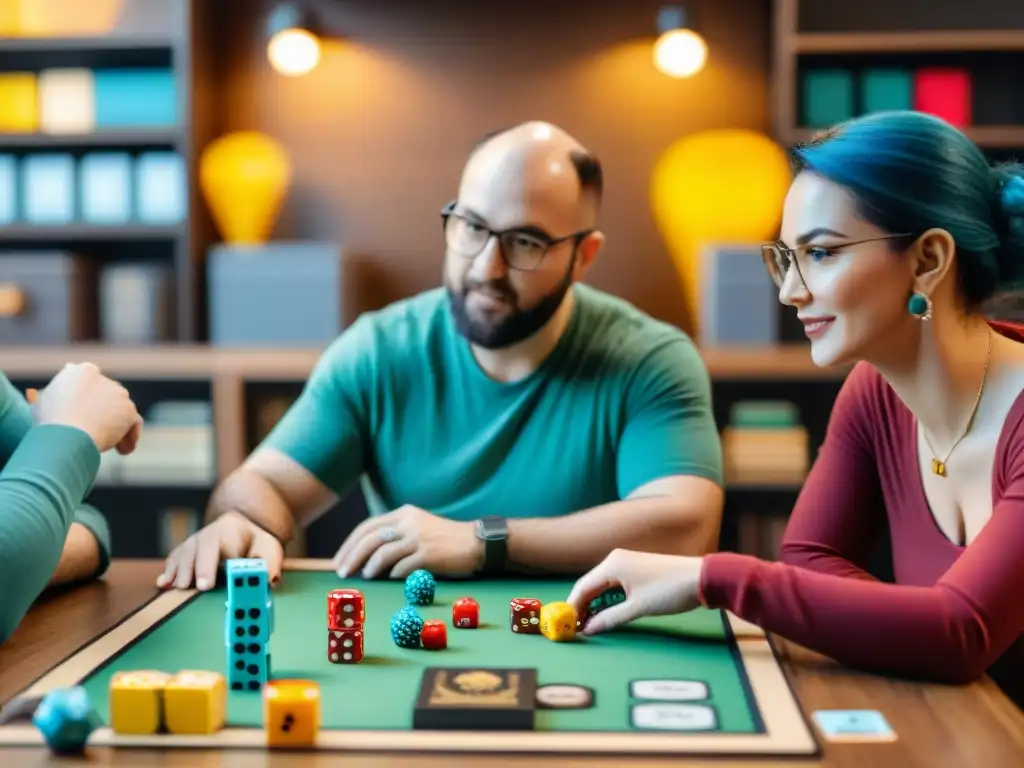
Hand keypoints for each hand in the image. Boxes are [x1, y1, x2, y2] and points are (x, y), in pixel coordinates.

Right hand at [30, 363, 142, 453]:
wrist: (66, 434)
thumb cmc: (50, 422)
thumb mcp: (44, 403)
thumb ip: (56, 392)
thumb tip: (56, 384)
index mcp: (82, 372)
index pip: (92, 384)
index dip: (90, 401)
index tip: (87, 414)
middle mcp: (104, 379)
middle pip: (109, 398)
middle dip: (106, 414)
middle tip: (100, 433)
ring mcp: (119, 394)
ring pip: (123, 411)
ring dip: (120, 428)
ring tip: (114, 446)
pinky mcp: (129, 410)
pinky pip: (134, 423)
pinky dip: (130, 436)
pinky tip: (124, 450)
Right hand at [157, 511, 284, 589]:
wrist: (247, 532)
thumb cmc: (258, 543)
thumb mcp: (270, 549)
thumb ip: (270, 563)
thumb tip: (270, 580)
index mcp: (228, 528)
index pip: (215, 544)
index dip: (207, 565)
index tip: (205, 585)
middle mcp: (207, 533)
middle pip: (194, 549)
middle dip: (189, 569)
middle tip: (186, 587)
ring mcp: (194, 542)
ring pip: (182, 554)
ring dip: (177, 571)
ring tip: (176, 587)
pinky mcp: (186, 552)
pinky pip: (174, 559)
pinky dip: (169, 571)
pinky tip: (163, 583)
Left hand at [332, 505, 482, 579]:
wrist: (476, 542)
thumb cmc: (445, 539)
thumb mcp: (418, 528)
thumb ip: (396, 535)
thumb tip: (367, 555)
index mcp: (403, 513)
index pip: (367, 526)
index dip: (350, 544)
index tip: (339, 559)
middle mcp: (408, 522)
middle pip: (370, 538)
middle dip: (352, 556)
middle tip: (342, 573)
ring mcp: (418, 537)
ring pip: (383, 552)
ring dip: (369, 566)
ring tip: (364, 576)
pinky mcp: (428, 554)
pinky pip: (402, 567)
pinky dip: (392, 574)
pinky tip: (388, 580)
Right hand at [566, 548, 705, 634]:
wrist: (702, 578)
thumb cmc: (669, 591)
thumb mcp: (638, 608)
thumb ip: (610, 619)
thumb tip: (588, 630)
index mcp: (612, 565)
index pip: (582, 587)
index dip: (573, 607)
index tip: (566, 626)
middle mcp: (615, 560)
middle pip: (591, 585)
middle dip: (583, 606)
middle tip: (578, 628)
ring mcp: (627, 562)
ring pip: (603, 586)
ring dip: (597, 604)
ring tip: (593, 624)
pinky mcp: (637, 569)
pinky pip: (615, 584)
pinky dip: (609, 599)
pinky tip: (609, 613)